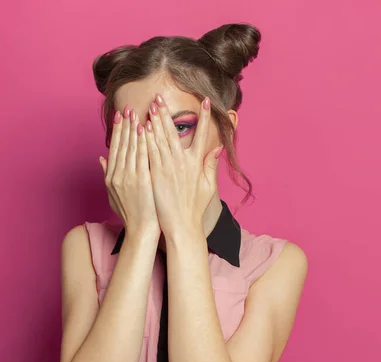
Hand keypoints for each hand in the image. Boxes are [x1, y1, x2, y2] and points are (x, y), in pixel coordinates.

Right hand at [99, 106, 159, 234]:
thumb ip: (107, 175)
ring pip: (130, 148)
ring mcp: (129, 177)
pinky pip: (142, 156)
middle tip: (126, 108)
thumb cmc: (132, 214)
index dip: (116, 132)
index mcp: (111, 177)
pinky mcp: (141, 180)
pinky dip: (142, 142)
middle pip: (120, 145)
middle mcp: (117, 175)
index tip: (119, 117)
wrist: (141, 230)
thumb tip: (100, 159)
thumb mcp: (113, 195)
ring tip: (135, 113)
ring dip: (132, 129)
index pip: (114, 149)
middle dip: (123, 125)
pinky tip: (144, 129)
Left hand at [142, 93, 222, 236]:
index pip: (202, 135)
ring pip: (161, 139)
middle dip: (167, 113)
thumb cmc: (195, 207)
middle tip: (160, 97)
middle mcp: (183, 162)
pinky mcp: (156, 174)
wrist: (182, 225)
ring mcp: (169, 167)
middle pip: (175, 132)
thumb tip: (217, 149)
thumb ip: (211, 165)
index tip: (206, 101)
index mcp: (197, 163)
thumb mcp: (208, 186)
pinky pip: (150, 152)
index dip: (205, 117)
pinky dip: (147, 138)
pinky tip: (143, 126)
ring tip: (151, 104)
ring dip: (156, 120)